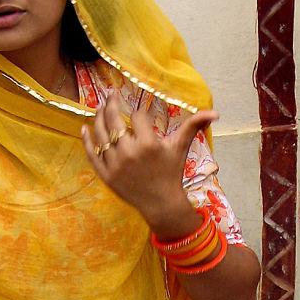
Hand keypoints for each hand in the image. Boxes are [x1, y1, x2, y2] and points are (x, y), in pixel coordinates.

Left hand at [82, 92, 218, 235]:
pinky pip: (92, 154)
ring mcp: (115, 164)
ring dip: (98, 117)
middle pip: (114, 119)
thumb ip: (194, 126)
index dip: (141, 112)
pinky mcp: (106, 175)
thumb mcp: (181, 148)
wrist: (161, 204)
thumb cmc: (171, 173)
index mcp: (149, 144)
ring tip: (100, 108)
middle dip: (112, 103)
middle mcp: (129, 153)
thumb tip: (215, 112)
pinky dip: (87, 140)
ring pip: (101, 134)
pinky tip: (84, 128)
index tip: (142, 113)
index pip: (140, 116)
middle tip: (111, 95)